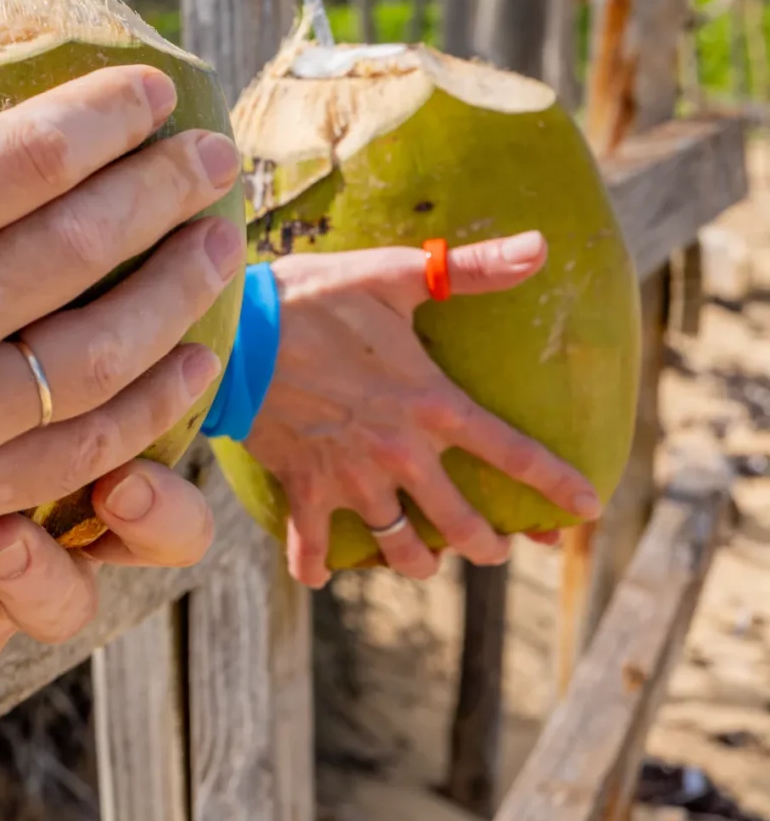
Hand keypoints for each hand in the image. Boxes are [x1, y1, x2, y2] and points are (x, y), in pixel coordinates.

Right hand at [0, 15, 242, 629]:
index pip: (26, 156)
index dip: (107, 117)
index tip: (154, 92)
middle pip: (83, 244)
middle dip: (165, 188)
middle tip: (214, 154)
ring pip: (105, 351)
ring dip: (180, 289)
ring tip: (219, 241)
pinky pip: (77, 448)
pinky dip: (149, 402)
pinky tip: (185, 360)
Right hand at [247, 233, 604, 586]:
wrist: (233, 330)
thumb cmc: (313, 297)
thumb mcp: (393, 274)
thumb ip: (471, 269)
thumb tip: (541, 245)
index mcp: (432, 405)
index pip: (515, 455)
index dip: (557, 487)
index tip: (586, 510)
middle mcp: (402, 453)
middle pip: (463, 526)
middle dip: (489, 545)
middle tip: (496, 547)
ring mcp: (352, 477)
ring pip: (401, 548)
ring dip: (419, 563)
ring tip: (424, 562)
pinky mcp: (305, 486)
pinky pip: (313, 545)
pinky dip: (317, 566)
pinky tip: (321, 575)